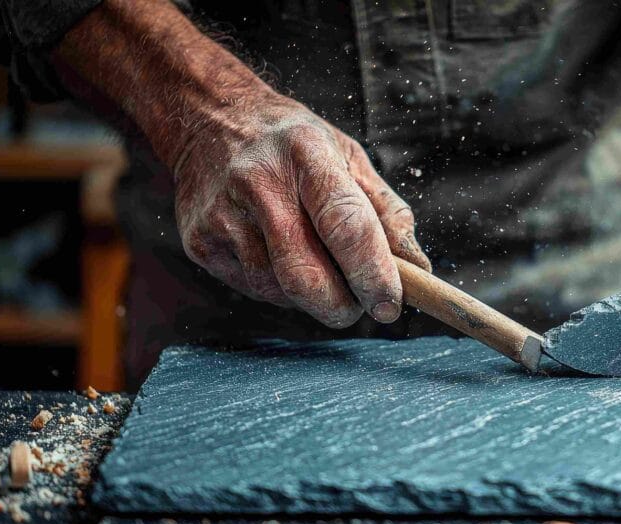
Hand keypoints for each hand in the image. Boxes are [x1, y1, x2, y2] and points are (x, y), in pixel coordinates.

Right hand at [173, 95, 430, 326]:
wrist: (209, 119)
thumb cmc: (294, 145)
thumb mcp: (348, 157)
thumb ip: (387, 212)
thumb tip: (418, 269)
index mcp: (307, 154)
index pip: (347, 226)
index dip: (373, 274)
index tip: (391, 305)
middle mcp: (260, 183)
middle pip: (307, 275)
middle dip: (343, 305)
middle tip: (362, 304)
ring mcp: (224, 215)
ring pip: (282, 290)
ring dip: (314, 297)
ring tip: (319, 265)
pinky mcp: (202, 242)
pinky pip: (255, 289)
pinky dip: (281, 290)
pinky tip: (281, 258)